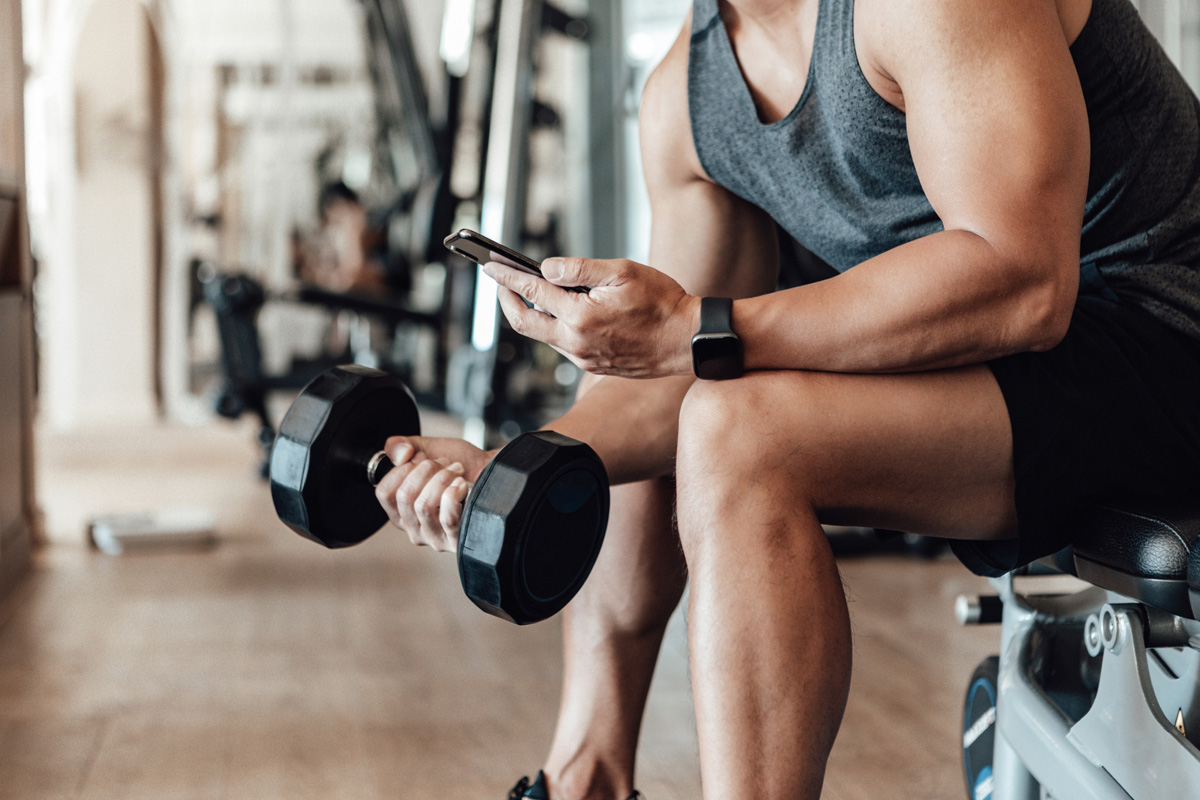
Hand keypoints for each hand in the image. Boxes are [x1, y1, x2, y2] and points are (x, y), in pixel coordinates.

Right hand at [373, 436, 494, 551]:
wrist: (495, 471)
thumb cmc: (462, 465)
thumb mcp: (426, 449)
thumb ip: (401, 445)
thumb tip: (399, 454)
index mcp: (402, 512)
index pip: (384, 494)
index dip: (401, 469)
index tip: (420, 458)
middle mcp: (415, 529)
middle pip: (404, 498)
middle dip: (426, 470)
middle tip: (445, 462)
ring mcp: (436, 538)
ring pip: (424, 506)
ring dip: (442, 478)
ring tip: (457, 471)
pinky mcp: (457, 541)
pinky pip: (447, 517)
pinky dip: (454, 493)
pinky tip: (462, 486)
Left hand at [482, 257, 700, 378]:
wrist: (687, 340)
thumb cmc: (663, 303)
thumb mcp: (623, 272)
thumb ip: (580, 269)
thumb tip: (546, 268)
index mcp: (581, 316)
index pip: (532, 291)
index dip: (507, 276)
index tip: (490, 264)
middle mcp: (577, 342)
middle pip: (525, 322)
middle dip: (506, 299)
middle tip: (499, 281)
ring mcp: (584, 357)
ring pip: (543, 335)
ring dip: (529, 313)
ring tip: (526, 291)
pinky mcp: (592, 365)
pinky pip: (562, 345)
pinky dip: (552, 326)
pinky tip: (557, 311)